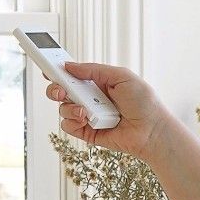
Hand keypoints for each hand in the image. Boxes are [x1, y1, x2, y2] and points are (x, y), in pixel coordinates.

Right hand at [45, 62, 174, 162]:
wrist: (152, 129)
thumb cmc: (143, 102)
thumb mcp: (121, 76)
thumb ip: (94, 70)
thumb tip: (69, 66)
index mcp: (97, 83)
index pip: (72, 75)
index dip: (58, 71)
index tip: (47, 66)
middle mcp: (89, 99)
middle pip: (60, 91)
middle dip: (55, 89)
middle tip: (60, 90)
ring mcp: (88, 116)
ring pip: (63, 109)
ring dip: (69, 108)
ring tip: (85, 110)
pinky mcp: (87, 133)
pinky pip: (68, 126)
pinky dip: (73, 122)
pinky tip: (86, 120)